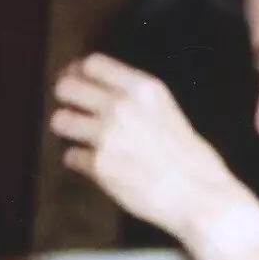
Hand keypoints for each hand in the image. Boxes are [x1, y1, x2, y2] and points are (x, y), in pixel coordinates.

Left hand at [49, 54, 235, 241]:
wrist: (198, 195)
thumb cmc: (188, 157)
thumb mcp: (166, 110)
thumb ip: (135, 97)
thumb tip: (98, 90)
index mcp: (143, 88)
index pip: (92, 64)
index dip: (78, 73)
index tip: (75, 82)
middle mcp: (121, 106)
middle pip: (66, 86)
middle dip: (65, 99)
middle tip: (72, 110)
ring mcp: (107, 135)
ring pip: (59, 120)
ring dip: (67, 130)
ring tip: (82, 140)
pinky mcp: (99, 166)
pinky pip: (70, 156)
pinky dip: (80, 162)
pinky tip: (97, 166)